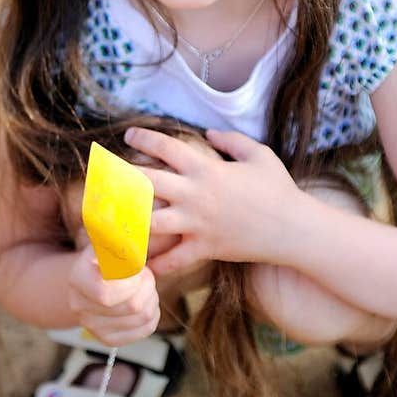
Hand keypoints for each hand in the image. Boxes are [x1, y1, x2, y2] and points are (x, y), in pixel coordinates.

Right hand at [67, 244, 160, 345]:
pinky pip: (146, 329)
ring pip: (142, 317)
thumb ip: (121, 239)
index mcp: (77, 279)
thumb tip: (130, 238)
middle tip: (145, 274)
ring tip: (144, 286)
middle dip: (148, 286)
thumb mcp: (113, 241)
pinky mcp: (108, 338)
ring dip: (152, 297)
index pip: (107, 295)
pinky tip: (144, 301)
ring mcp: (92, 326)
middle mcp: (79, 306)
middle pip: (131, 306)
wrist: (99, 276)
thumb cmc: (111, 255)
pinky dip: (153, 313)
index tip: (138, 268)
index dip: (132, 282)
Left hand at [122, 126, 300, 276]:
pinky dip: (156, 263)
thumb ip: (231, 141)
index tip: (129, 136)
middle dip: (121, 179)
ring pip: (151, 224)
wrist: (293, 229)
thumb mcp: (259, 155)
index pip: (166, 148)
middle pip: (146, 184)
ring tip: (109, 221)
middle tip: (103, 178)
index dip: (144, 139)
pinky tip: (141, 263)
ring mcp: (198, 224)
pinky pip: (173, 259)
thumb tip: (209, 133)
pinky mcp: (205, 248)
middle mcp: (196, 195)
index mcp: (207, 169)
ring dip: (129, 223)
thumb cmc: (279, 189)